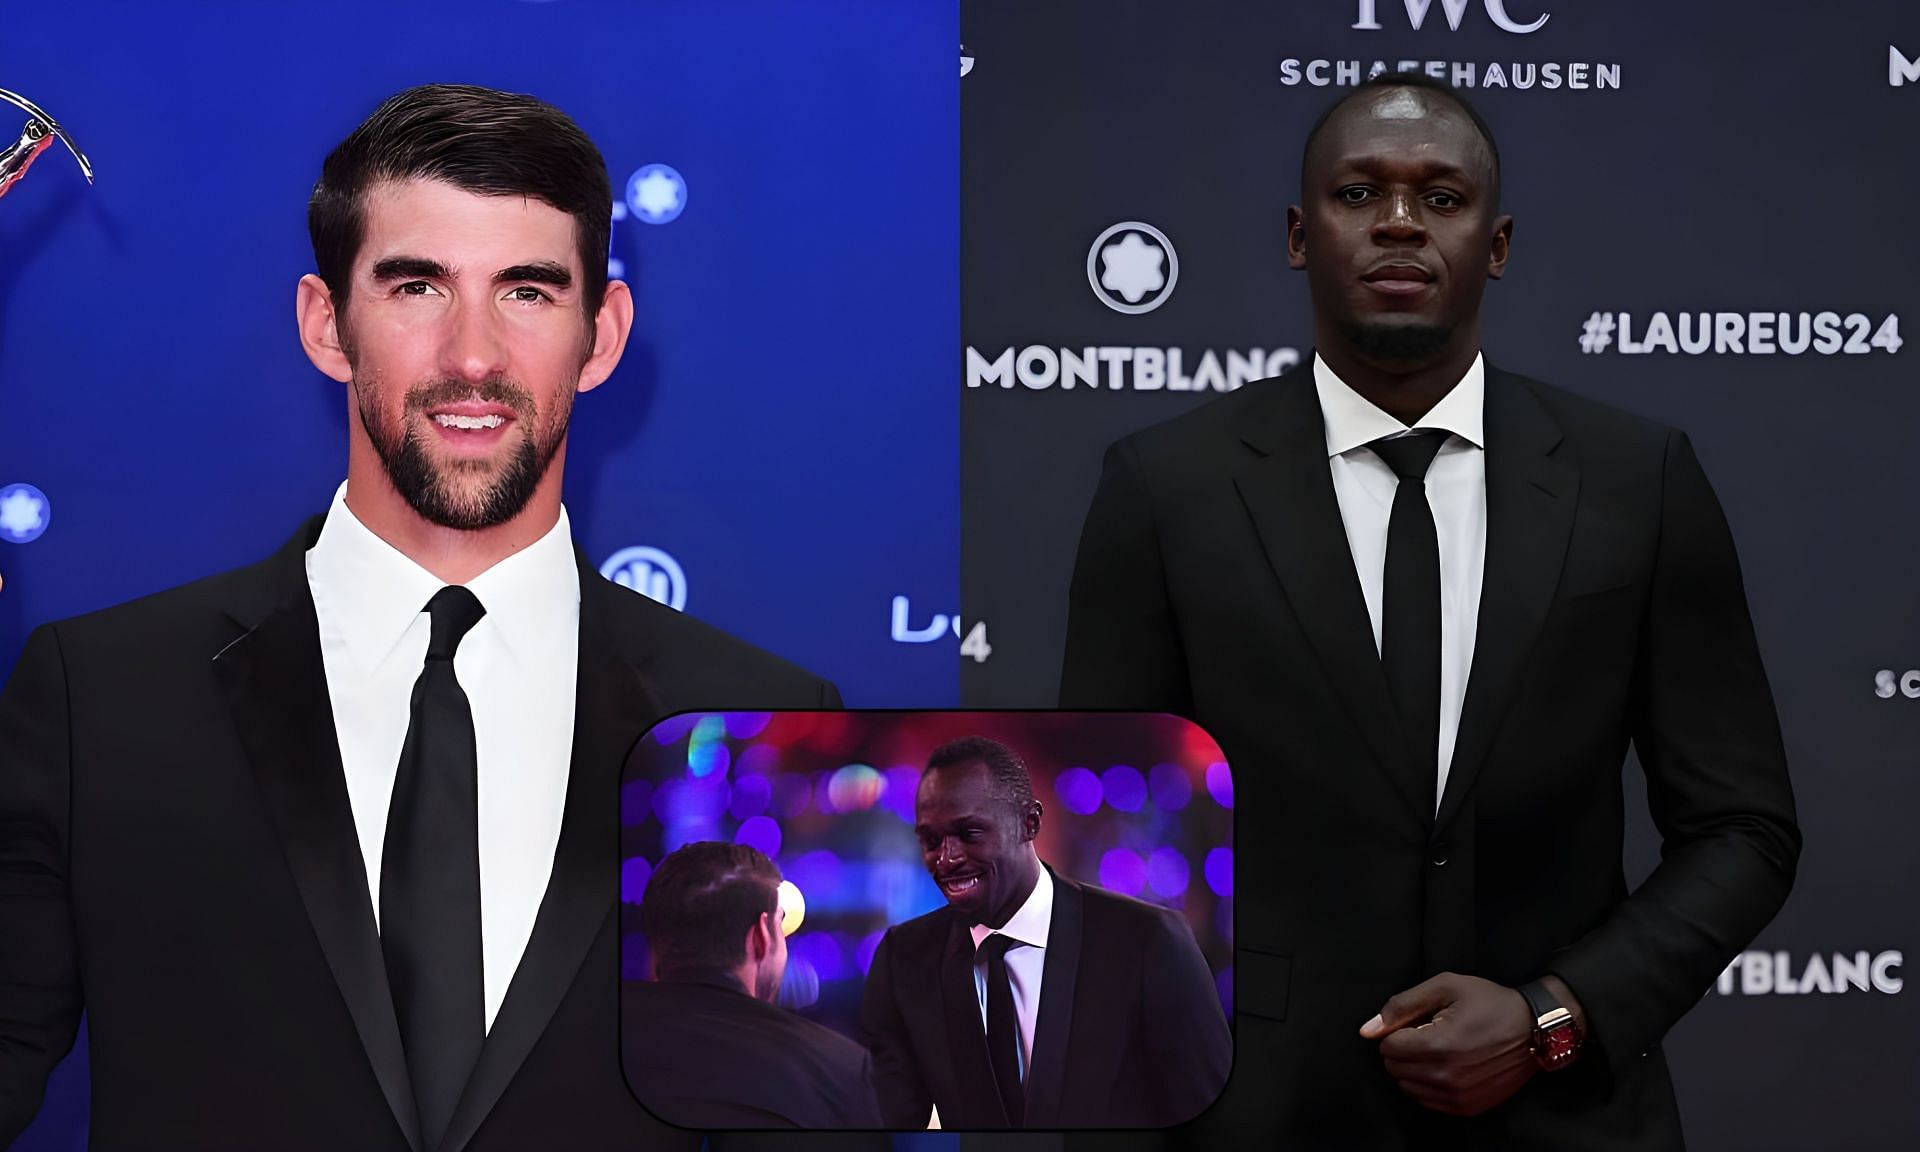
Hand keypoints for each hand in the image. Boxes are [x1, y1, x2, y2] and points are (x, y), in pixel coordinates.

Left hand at [1358, 972, 1535, 1116]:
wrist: (1535, 1030)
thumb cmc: (1490, 1003)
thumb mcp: (1445, 988)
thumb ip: (1401, 1006)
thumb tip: (1369, 1030)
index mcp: (1437, 1045)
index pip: (1387, 1047)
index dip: (1398, 1031)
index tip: (1419, 1022)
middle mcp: (1445, 1076)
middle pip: (1394, 1069)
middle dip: (1403, 1049)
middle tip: (1429, 1033)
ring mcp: (1457, 1096)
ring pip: (1408, 1087)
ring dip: (1415, 1069)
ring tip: (1440, 1050)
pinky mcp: (1468, 1107)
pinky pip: (1428, 1102)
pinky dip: (1430, 1085)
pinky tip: (1448, 1066)